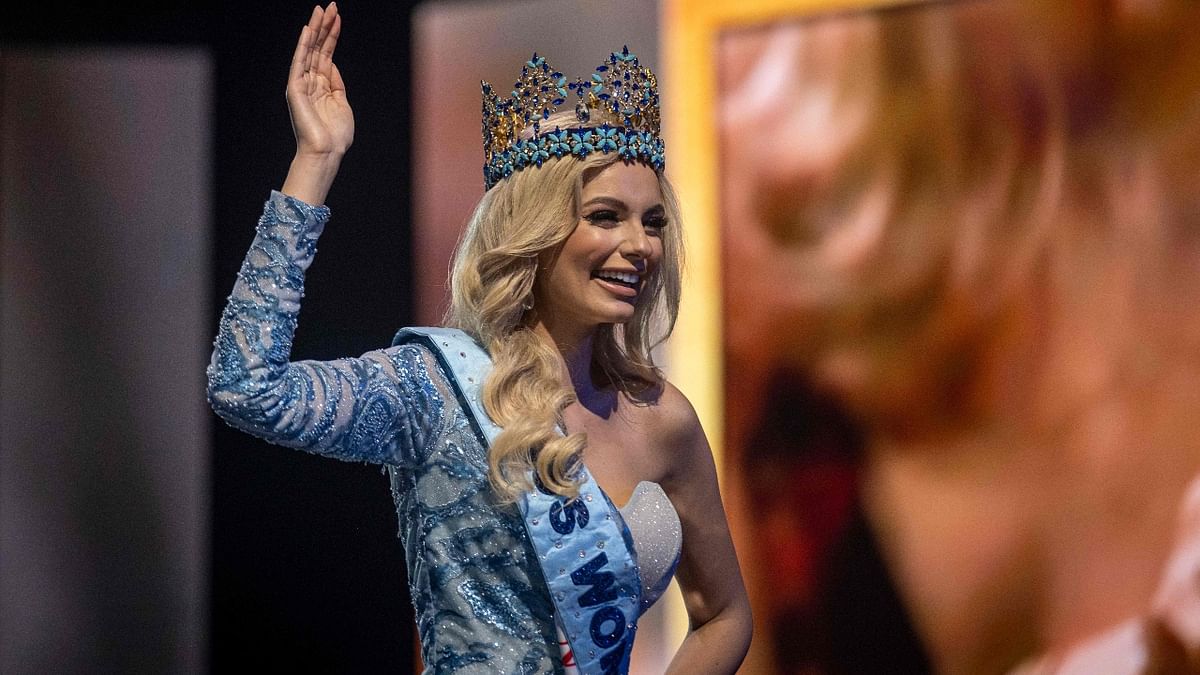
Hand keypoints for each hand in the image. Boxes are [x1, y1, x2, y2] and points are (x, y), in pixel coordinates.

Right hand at [280, 3, 350, 204]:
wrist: (326, 153)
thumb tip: (332, 64)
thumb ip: (336, 83)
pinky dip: (303, 46)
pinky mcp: (295, 89)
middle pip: (317, 48)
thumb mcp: (342, 104)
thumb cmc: (335, 136)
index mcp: (321, 86)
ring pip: (308, 50)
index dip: (332, 36)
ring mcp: (301, 84)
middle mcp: (309, 82)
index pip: (326, 54)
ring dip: (315, 30)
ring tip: (321, 9)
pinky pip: (299, 63)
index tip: (337, 17)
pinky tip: (307, 31)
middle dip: (324, 26)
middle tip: (330, 5)